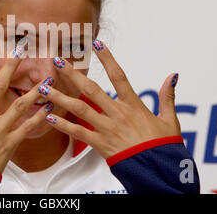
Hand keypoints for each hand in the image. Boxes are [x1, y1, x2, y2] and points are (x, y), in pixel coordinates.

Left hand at [37, 40, 180, 158]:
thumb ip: (167, 96)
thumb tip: (172, 76)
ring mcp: (107, 129)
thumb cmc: (164, 146)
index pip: (119, 76)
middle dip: (72, 74)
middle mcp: (118, 114)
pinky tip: (50, 117)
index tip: (96, 44)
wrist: (159, 172)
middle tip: (57, 62)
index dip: (107, 58)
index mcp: (134, 105)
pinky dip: (63, 125)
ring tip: (44, 88)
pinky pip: (79, 133)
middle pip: (91, 90)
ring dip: (60, 97)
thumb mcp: (170, 120)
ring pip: (79, 109)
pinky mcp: (101, 144)